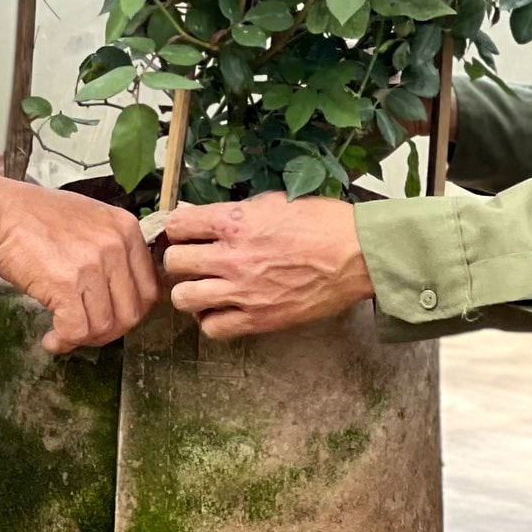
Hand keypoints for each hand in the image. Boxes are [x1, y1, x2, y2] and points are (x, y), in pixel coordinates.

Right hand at [0, 182, 158, 353]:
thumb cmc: (30, 215)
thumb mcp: (86, 219)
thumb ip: (109, 248)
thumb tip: (117, 289)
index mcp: (125, 228)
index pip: (148, 288)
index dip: (127, 312)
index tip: (106, 318)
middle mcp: (116, 244)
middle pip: (132, 312)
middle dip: (108, 331)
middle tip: (84, 332)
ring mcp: (92, 264)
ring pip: (106, 326)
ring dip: (84, 339)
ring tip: (63, 334)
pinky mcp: (66, 284)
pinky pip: (77, 331)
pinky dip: (64, 341)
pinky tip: (52, 338)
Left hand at [162, 194, 372, 339]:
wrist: (357, 255)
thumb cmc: (321, 222)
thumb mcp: (273, 202)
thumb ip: (231, 211)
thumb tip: (194, 215)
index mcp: (236, 221)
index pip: (177, 225)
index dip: (177, 227)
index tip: (184, 232)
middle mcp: (232, 257)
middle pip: (174, 262)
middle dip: (181, 258)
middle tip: (194, 259)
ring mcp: (243, 292)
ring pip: (184, 298)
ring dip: (190, 291)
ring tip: (204, 286)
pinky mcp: (258, 319)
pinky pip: (212, 328)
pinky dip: (212, 320)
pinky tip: (223, 308)